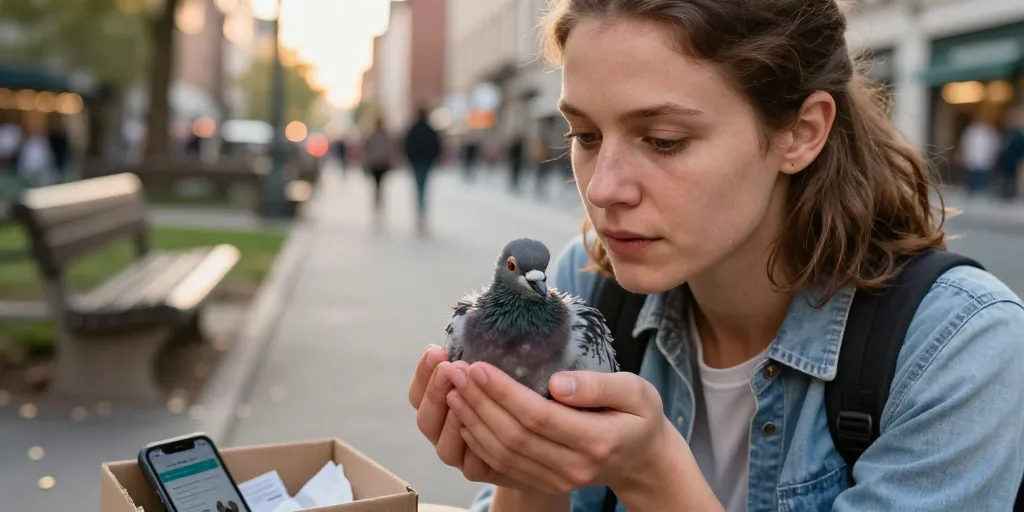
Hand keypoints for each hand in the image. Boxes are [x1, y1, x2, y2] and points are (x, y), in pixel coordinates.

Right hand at [408, 346, 532, 489]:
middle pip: (426, 420)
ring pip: (444, 446)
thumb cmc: (511, 398)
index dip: (423, 374)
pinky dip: (474, 447)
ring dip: (451, 421)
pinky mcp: (481, 472)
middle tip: (448, 370)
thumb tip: (473, 337)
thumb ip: (478, 365)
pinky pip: (472, 464)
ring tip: (460, 398)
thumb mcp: (494, 374)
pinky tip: (479, 429)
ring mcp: (461, 456)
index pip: (419, 393)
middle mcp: (444, 433)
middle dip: (435, 393)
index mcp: (439, 407)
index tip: (435, 351)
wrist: (538, 441)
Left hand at [442, 362, 676, 494]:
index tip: (478, 366)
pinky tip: (464, 417)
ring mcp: (558, 479)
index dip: (503, 393)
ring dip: (472, 421)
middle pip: (514, 437)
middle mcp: (574, 466)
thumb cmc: (638, 416)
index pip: (539, 416)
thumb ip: (599, 386)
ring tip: (452, 390)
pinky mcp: (546, 483)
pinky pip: (504, 466)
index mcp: (597, 440)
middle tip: (454, 372)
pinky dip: (479, 442)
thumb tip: (557, 383)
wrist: (643, 459)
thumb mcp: (636, 391)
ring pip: (504, 454)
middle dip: (479, 402)